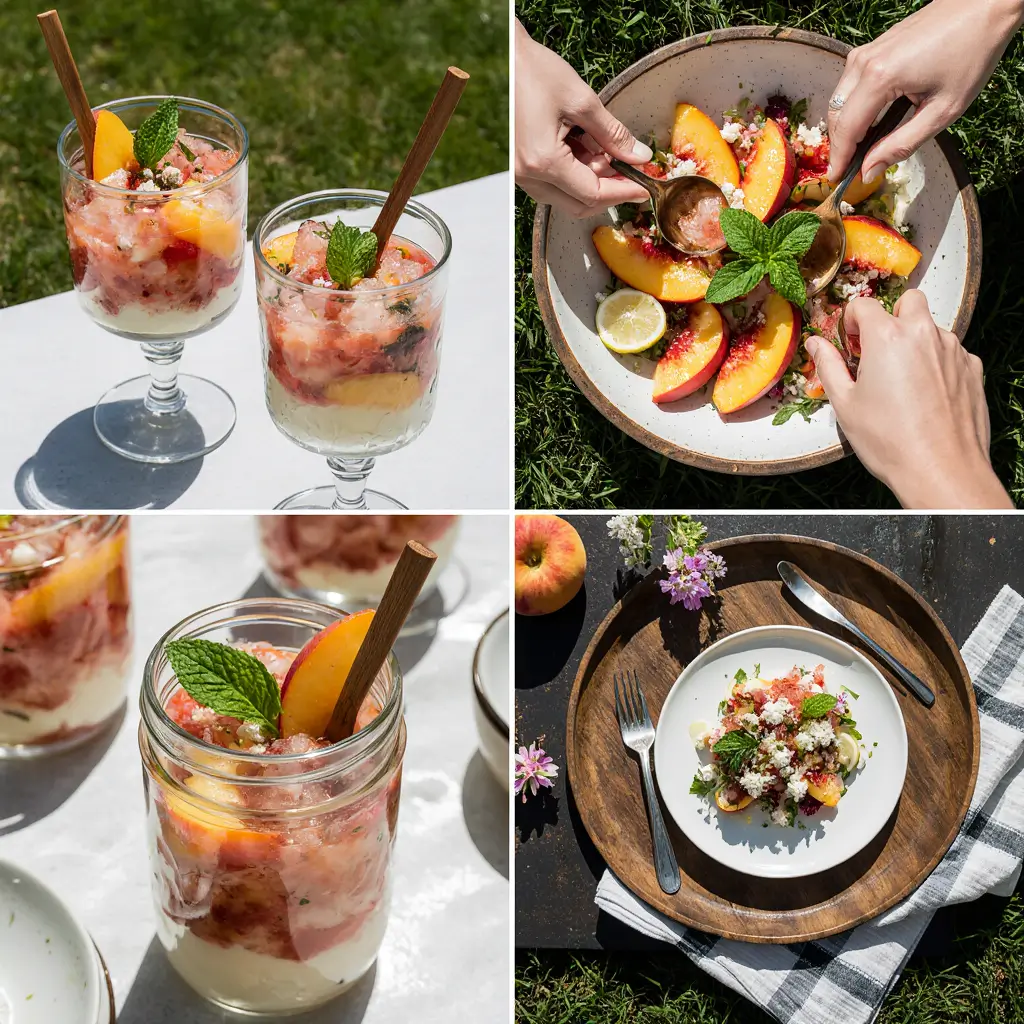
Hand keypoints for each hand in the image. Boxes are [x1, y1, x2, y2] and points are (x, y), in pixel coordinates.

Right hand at [515, 20, 651, 214]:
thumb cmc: (533, 71)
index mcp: (544, 161)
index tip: (643, 188)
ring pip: (566, 197)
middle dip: (609, 191)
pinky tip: (586, 150)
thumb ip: (613, 134)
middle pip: (578, 204)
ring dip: (591, 181)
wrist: (504, 58)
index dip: (623, 192)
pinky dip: (574, 174)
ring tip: (605, 150)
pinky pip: (552, 184)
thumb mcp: (582, 100)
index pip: (592, 194)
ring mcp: (521, 175)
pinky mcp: (521, 168)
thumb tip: (637, 155)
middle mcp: (528, 176)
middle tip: (632, 172)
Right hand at [806, 292, 1011, 508]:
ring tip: (902, 381)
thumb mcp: (845, 404)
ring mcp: (953, 349)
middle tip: (879, 350)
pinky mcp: (971, 368)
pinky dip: (936, 363)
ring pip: (931, 327)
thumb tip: (815, 343)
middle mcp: (924, 334)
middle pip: (908, 301)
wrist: (940, 469)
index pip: (863, 305)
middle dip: (891, 317)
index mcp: (887, 337)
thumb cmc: (888, 440)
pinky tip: (925, 395)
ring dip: (914, 342)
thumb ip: (828, 366)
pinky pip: (950, 352)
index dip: (850, 322)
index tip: (849, 345)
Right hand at [827, 0, 1023, 182]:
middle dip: (839, 145)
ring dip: (845, 126)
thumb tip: (869, 170)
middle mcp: (864, 62)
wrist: (985, 6)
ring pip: (839, 99)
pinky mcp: (872, 47)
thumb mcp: (942, 111)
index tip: (836, 181)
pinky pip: (850, 84)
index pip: (846, 129)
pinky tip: (869, 121)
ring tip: (860, 148)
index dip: (839, 159)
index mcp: (880, 78)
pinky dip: (853, 107)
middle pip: (836, 115)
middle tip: (849, 168)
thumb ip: (901, 145)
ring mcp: (866, 51)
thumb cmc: (971, 53)